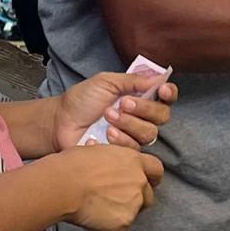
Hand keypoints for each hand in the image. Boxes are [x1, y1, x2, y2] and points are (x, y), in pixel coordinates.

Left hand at [54, 72, 179, 148]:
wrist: (60, 121)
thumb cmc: (82, 99)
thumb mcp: (106, 82)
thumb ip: (132, 80)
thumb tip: (159, 77)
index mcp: (139, 97)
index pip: (165, 98)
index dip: (169, 94)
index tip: (162, 90)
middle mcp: (140, 117)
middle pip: (161, 116)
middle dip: (145, 109)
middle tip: (124, 103)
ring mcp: (132, 135)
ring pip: (149, 134)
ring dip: (129, 124)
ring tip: (107, 117)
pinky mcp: (123, 153)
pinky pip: (134, 149)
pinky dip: (119, 140)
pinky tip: (104, 135)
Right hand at [66, 144, 162, 230]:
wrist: (63, 185)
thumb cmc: (73, 164)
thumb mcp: (97, 151)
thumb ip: (110, 159)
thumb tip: (102, 158)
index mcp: (134, 161)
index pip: (156, 170)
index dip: (148, 177)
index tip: (141, 181)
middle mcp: (139, 182)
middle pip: (148, 195)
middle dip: (136, 198)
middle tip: (115, 199)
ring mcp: (133, 204)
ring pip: (134, 213)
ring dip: (122, 213)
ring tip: (99, 209)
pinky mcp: (122, 224)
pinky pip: (120, 230)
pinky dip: (110, 228)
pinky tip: (94, 220)